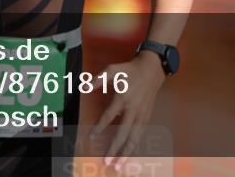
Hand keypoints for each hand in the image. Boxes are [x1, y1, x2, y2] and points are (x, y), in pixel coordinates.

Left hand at [90, 51, 166, 169]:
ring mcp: (141, 115)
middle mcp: (133, 109)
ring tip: (120, 166)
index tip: (91, 137)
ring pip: (134, 138)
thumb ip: (97, 80)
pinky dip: (135, 146)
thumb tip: (83, 87)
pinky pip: (140, 134)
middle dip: (115, 149)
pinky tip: (129, 155)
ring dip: (127, 153)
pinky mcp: (147, 117)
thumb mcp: (112, 69)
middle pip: (123, 133)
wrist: (152, 69)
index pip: (109, 116)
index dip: (100, 127)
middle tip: (108, 162)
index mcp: (123, 98)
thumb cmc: (130, 70)